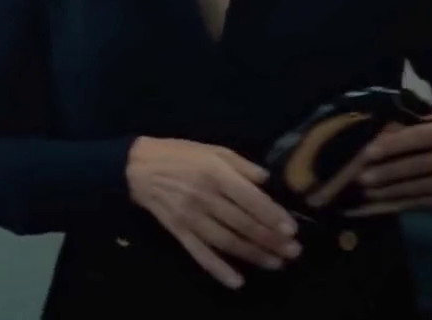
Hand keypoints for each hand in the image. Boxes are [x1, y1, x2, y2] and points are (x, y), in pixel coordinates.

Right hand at [125, 137, 302, 288]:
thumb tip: (267, 180)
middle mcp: (206, 198)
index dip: (272, 216)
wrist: (138, 167)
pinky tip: (237, 281)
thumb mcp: (212, 149)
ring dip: (253, 255)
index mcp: (216, 174)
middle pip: (243, 224)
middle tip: (293, 252)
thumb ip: (242, 164)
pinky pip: (200, 254)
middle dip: (271, 240)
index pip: (250, 199)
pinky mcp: (179, 232)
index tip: (291, 230)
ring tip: (276, 263)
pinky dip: (219, 269)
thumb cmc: (179, 154)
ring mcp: (191, 218)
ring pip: (227, 241)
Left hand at [345, 110, 431, 217]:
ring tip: (366, 195)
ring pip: (425, 190)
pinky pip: (430, 205)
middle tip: (361, 179)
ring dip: (392, 194)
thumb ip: (418, 123)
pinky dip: (403, 207)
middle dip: (389, 174)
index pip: (424, 137)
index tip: (369, 152)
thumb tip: (381, 131)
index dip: (396, 145)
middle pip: (423, 167)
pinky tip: (382, 208)